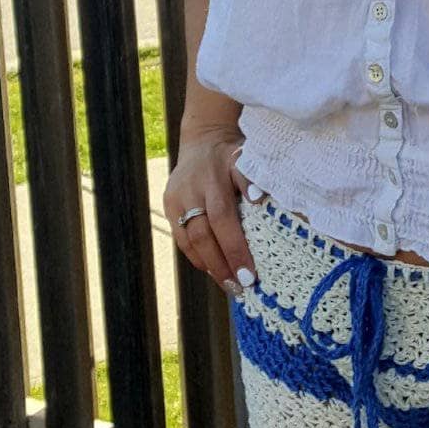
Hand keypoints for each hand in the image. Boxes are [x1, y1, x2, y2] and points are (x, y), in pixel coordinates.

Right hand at [163, 120, 260, 295]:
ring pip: (188, 241)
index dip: (234, 249)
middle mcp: (190, 193)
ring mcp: (175, 201)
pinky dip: (197, 256)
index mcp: (212, 181)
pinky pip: (181, 238)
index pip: (223, 221)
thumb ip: (252, 179)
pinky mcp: (168, 207)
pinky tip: (213, 270)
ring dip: (209, 265)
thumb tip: (260, 200)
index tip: (249, 275)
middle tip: (240, 288)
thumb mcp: (246, 159)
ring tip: (229, 285)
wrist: (203, 139)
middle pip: (202, 236)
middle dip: (221, 265)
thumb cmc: (233, 154)